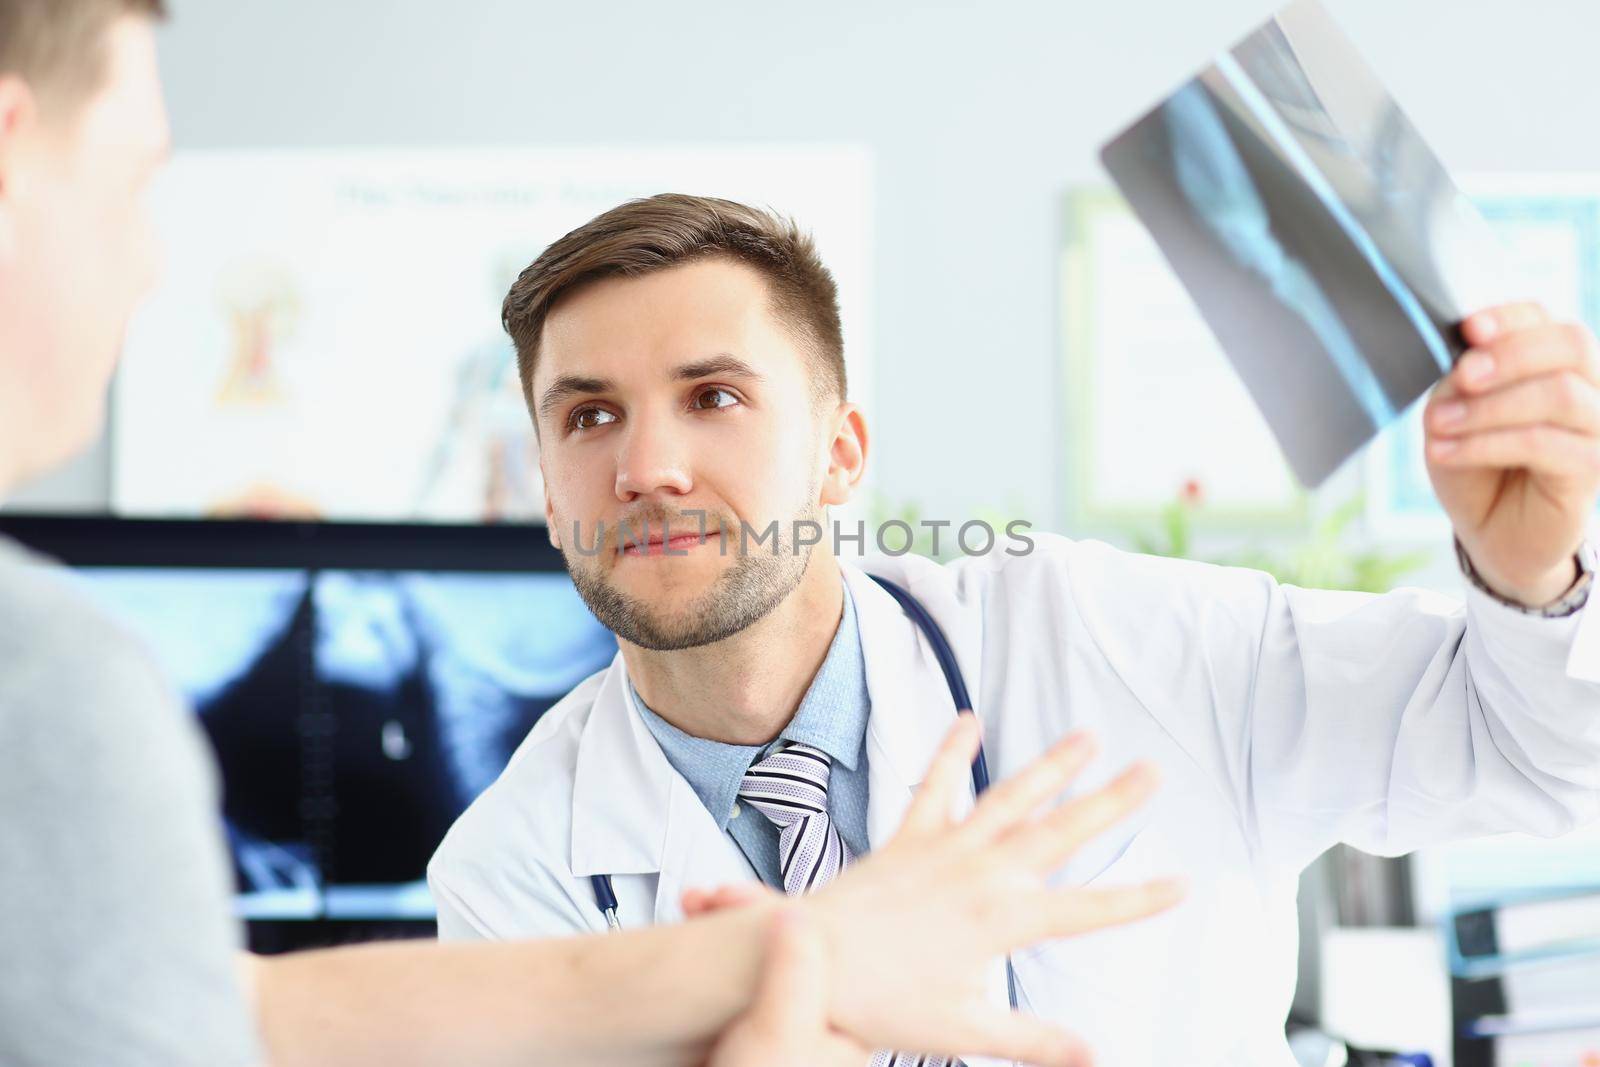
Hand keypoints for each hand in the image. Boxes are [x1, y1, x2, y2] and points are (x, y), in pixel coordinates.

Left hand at [686, 715, 1182, 1065]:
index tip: (1184, 883)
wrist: (807, 960)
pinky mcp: (908, 837)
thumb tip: (1093, 1057)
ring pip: (1009, 797)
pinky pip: (933, 786)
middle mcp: (980, 873)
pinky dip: (951, 751)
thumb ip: (1034, 1042)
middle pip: (1061, 833)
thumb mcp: (965, 1031)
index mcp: (1001, 921)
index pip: (1087, 910)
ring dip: (1050, 766)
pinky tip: (968, 720)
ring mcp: (944, 848)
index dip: (1138, 900)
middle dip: (1111, 802)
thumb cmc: (879, 1002)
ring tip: (1085, 736)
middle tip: (1152, 770)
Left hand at [1425, 302, 1599, 604]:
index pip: (1544, 319)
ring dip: (1489, 407)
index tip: (1468, 330)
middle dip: (1508, 356)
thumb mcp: (1454, 413)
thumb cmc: (1475, 465)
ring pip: (1558, 393)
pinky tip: (1446, 450)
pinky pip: (1543, 442)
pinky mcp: (1592, 466)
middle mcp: (1590, 385)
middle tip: (1462, 378)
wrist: (1491, 530)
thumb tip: (1470, 356)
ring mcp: (1597, 425)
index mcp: (1555, 360)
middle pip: (1570, 343)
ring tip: (1440, 426)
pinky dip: (1486, 443)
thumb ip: (1464, 381)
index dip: (1508, 318)